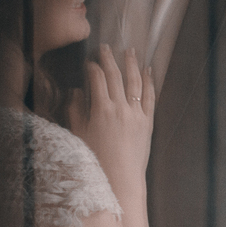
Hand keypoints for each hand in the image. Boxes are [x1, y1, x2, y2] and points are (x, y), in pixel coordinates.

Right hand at [68, 45, 154, 194]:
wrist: (120, 179)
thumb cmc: (95, 160)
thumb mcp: (78, 135)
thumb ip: (75, 111)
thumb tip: (76, 92)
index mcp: (101, 109)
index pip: (97, 79)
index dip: (92, 67)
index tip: (89, 61)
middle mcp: (121, 108)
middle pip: (116, 76)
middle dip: (110, 59)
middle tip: (106, 47)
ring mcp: (137, 114)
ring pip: (135, 82)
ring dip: (131, 64)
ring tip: (129, 51)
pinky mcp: (148, 122)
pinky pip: (149, 97)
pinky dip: (149, 82)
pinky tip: (148, 71)